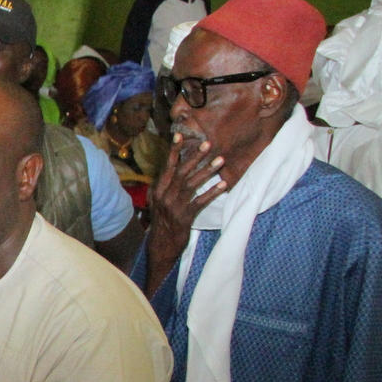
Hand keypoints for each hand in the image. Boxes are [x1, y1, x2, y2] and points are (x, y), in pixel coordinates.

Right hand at [142, 132, 227, 294]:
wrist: (160, 246)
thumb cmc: (163, 222)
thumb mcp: (159, 202)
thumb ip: (166, 186)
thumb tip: (173, 169)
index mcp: (158, 190)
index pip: (167, 167)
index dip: (174, 151)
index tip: (179, 135)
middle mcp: (164, 196)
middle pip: (181, 172)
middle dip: (195, 157)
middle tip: (208, 144)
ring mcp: (174, 207)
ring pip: (192, 184)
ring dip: (207, 171)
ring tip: (221, 160)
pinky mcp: (185, 217)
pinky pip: (200, 202)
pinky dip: (212, 193)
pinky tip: (223, 185)